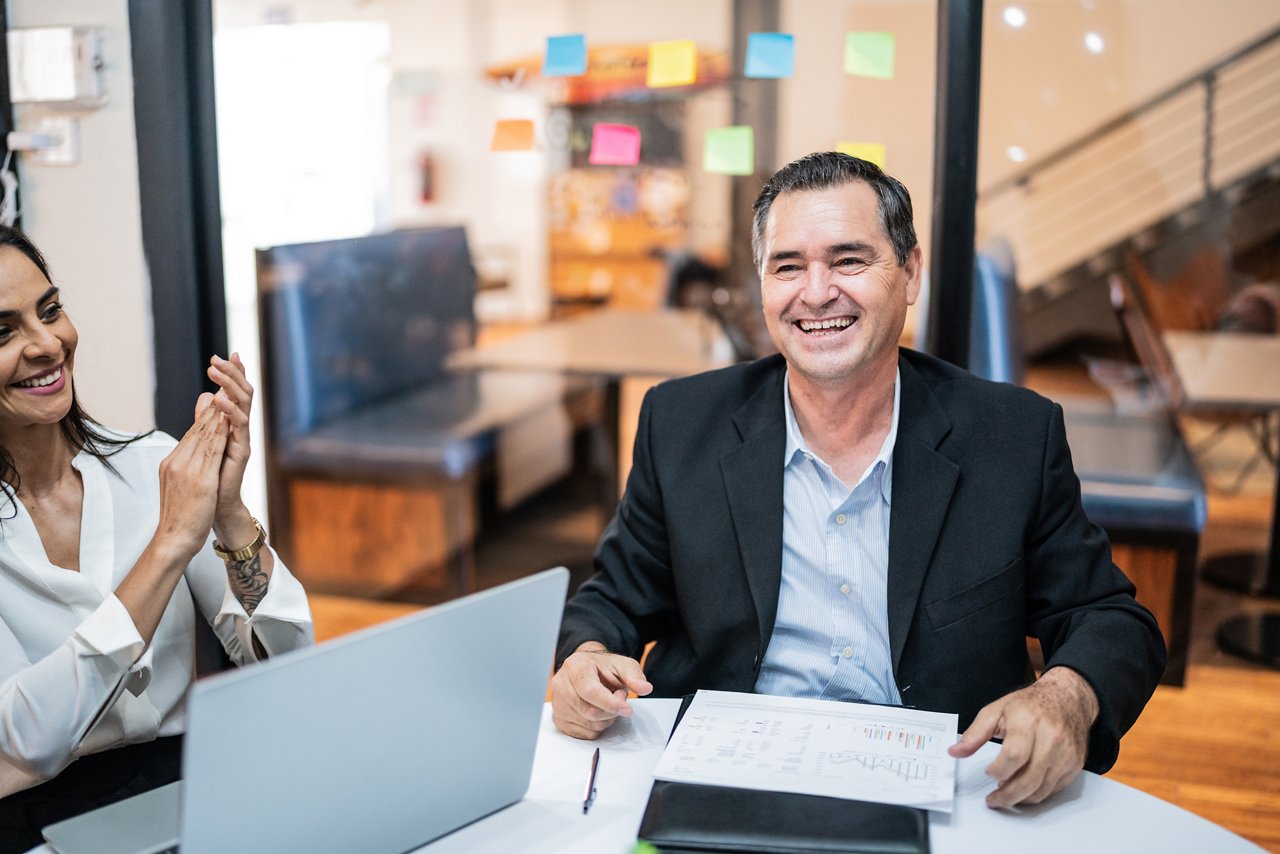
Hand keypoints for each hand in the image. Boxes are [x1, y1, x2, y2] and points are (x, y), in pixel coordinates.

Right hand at [154, 399, 229, 560]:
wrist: (173, 539)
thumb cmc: (180, 515)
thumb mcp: (180, 484)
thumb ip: (186, 463)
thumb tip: (193, 446)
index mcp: (171, 463)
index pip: (191, 433)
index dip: (205, 413)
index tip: (216, 394)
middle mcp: (177, 463)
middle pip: (197, 429)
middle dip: (212, 405)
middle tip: (223, 382)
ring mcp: (187, 471)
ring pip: (204, 436)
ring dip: (217, 412)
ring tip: (227, 393)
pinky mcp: (200, 481)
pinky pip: (211, 452)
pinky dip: (220, 434)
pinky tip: (228, 421)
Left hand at [198, 353, 253, 524]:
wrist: (217, 506)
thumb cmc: (211, 476)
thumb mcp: (206, 440)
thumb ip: (208, 418)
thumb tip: (206, 394)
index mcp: (231, 424)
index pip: (234, 392)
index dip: (231, 374)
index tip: (222, 355)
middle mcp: (240, 428)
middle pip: (241, 393)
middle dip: (231, 373)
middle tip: (217, 358)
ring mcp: (242, 439)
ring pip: (243, 404)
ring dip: (229, 385)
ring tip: (215, 371)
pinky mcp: (242, 451)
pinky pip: (240, 427)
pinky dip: (230, 411)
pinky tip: (219, 400)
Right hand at [550, 643, 652, 738]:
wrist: (587, 669)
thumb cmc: (603, 668)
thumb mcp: (623, 665)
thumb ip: (634, 676)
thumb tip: (645, 688)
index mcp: (575, 666)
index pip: (590, 691)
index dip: (611, 704)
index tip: (627, 710)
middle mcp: (561, 684)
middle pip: (590, 712)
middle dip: (612, 710)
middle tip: (619, 697)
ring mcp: (557, 703)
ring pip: (589, 725)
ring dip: (606, 719)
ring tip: (608, 702)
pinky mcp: (559, 719)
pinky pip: (584, 734)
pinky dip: (597, 727)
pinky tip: (598, 712)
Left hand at [948, 667, 1098, 807]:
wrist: (1067, 699)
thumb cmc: (1029, 705)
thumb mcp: (996, 710)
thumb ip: (975, 734)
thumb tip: (954, 752)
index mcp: (1028, 721)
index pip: (1014, 755)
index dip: (999, 770)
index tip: (988, 772)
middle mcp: (1051, 738)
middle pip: (1029, 779)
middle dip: (1007, 795)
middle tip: (993, 800)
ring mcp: (1066, 753)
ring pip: (1042, 789)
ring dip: (1021, 798)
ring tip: (1006, 793)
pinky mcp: (1075, 764)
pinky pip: (1054, 789)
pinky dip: (1037, 794)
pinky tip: (1024, 789)